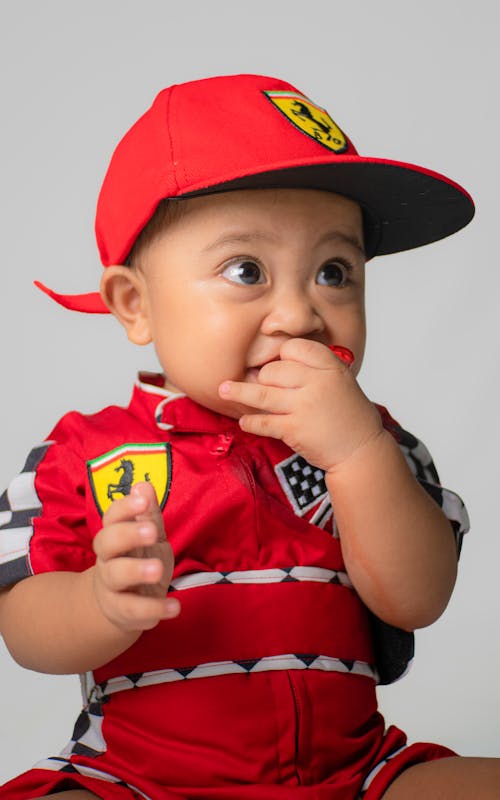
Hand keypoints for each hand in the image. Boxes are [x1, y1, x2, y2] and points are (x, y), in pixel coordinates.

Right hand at [92, 481, 179, 632]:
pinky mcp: (121, 611)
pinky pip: (133, 610)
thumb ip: (148, 514)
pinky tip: (175, 607)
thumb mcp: (148, 535)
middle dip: (128, 534)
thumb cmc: (137, 559)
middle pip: (106, 542)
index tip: (143, 501)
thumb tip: (144, 485)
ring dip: (136, 570)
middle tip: (151, 532)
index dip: (125, 508)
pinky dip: (154, 609)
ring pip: (115, 575)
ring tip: (158, 570)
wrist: (120, 604)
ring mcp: (111, 586)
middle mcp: (107, 558)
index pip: (112, 517)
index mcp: (115, 535)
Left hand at [219, 338, 382, 471]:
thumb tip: (277, 363)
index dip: (282, 357)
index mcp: (330, 366)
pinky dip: (250, 422)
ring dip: (238, 392)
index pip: (293, 348)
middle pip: (273, 370)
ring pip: (260, 393)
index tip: (278, 366)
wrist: (362, 450)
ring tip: (222, 390)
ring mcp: (304, 406)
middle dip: (263, 378)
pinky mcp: (294, 430)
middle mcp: (317, 382)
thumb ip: (315, 369)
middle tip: (261, 387)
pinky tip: (245, 421)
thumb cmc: (349, 416)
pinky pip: (262, 421)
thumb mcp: (341, 380)